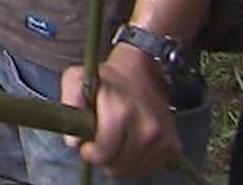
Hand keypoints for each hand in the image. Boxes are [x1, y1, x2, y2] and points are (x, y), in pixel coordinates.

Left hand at [61, 45, 180, 178]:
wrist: (142, 73)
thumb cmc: (107, 79)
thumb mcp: (77, 79)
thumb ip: (71, 104)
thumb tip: (73, 141)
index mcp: (122, 112)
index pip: (104, 153)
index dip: (91, 153)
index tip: (87, 145)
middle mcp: (147, 128)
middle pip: (117, 166)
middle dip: (104, 157)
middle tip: (99, 142)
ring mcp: (162, 140)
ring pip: (131, 170)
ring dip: (119, 161)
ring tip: (115, 141)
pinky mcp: (172, 147)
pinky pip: (147, 169)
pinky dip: (136, 162)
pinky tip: (130, 145)